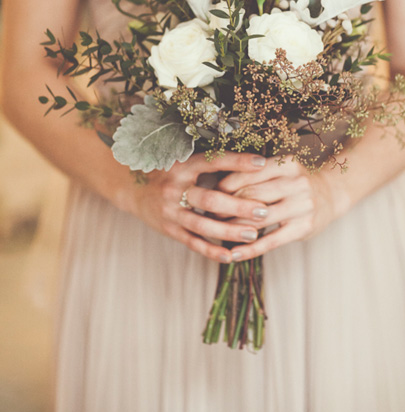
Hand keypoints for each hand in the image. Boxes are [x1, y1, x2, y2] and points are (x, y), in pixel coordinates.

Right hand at [123, 152, 269, 262]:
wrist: (133, 189)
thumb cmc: (169, 170)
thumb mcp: (184, 159)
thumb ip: (210, 159)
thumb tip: (246, 154)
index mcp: (182, 165)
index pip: (213, 162)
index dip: (237, 162)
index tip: (262, 163)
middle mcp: (174, 188)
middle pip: (210, 200)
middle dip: (238, 206)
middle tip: (263, 210)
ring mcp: (170, 211)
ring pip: (203, 225)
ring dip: (230, 231)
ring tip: (253, 234)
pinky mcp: (169, 229)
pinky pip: (192, 242)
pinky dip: (211, 250)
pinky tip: (230, 256)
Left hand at [217, 156, 351, 260]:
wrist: (330, 194)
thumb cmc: (294, 182)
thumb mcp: (280, 170)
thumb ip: (254, 175)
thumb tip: (215, 186)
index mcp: (286, 164)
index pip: (247, 174)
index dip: (224, 186)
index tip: (209, 194)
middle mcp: (296, 183)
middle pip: (250, 196)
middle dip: (225, 207)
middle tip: (207, 215)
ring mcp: (302, 206)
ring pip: (258, 219)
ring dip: (233, 228)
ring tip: (216, 232)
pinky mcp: (304, 228)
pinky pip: (270, 241)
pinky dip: (249, 249)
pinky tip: (233, 254)